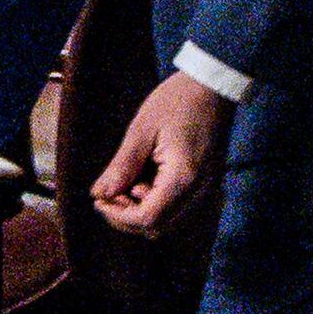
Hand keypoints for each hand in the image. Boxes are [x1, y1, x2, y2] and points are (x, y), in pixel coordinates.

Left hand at [91, 71, 230, 237]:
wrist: (213, 86)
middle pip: (158, 227)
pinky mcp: (206, 184)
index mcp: (183, 177)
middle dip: (127, 217)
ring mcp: (205, 189)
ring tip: (127, 184)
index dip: (118, 216)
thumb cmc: (177, 101)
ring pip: (168, 222)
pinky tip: (145, 181)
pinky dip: (156, 203)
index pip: (147, 218)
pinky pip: (178, 208)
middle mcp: (198, 191)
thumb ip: (122, 166)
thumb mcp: (142, 129)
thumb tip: (99, 195)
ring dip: (141, 211)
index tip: (99, 200)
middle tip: (110, 194)